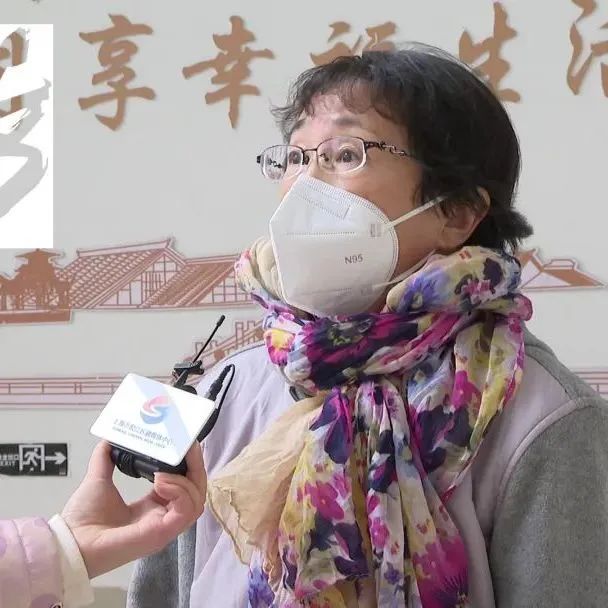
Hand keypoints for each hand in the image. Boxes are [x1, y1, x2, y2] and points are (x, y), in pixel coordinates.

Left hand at [61, 441, 205, 578]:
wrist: (70, 540)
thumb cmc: (83, 518)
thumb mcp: (99, 479)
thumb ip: (106, 458)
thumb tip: (110, 437)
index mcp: (153, 506)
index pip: (184, 485)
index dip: (188, 465)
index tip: (185, 445)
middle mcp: (163, 516)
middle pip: (197, 491)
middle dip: (197, 467)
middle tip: (189, 447)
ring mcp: (165, 526)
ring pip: (196, 500)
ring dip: (185, 480)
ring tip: (162, 472)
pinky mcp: (162, 533)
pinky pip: (186, 510)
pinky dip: (178, 491)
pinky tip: (160, 482)